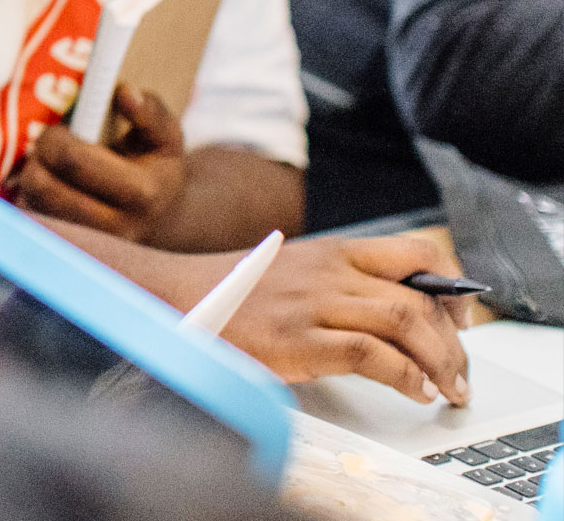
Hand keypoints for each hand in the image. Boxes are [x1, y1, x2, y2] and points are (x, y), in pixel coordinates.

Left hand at [9, 85, 185, 242]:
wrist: (160, 216)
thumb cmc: (156, 165)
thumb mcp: (166, 135)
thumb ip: (151, 111)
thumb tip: (124, 92)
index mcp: (141, 192)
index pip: (73, 161)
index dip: (56, 138)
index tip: (61, 129)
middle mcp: (116, 227)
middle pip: (44, 186)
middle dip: (38, 155)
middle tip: (49, 143)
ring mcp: (91, 245)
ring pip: (33, 205)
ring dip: (32, 176)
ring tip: (50, 164)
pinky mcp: (71, 252)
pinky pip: (32, 222)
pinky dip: (32, 199)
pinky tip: (51, 186)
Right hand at [204, 234, 471, 404]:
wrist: (179, 296)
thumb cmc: (240, 292)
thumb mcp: (302, 273)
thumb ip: (348, 285)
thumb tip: (408, 315)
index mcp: (336, 250)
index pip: (418, 252)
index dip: (453, 286)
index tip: (461, 319)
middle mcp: (331, 271)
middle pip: (419, 297)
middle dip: (454, 343)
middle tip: (460, 373)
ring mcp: (314, 303)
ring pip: (404, 321)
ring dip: (439, 361)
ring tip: (445, 388)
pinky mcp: (298, 339)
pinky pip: (370, 354)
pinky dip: (403, 376)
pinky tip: (410, 391)